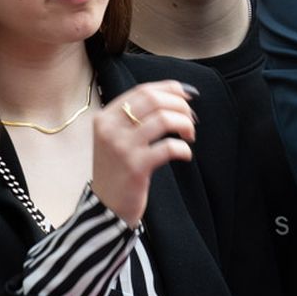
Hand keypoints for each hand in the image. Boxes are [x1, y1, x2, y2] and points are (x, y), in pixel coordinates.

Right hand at [92, 81, 196, 226]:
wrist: (106, 206)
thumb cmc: (120, 168)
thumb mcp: (119, 136)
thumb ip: (140, 115)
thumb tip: (180, 93)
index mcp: (105, 117)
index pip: (143, 90)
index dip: (170, 89)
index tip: (188, 97)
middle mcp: (109, 128)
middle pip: (154, 100)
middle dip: (180, 105)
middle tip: (191, 120)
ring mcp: (121, 147)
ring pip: (163, 119)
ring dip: (185, 124)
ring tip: (189, 136)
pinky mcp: (135, 166)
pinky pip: (169, 147)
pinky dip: (183, 149)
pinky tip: (185, 155)